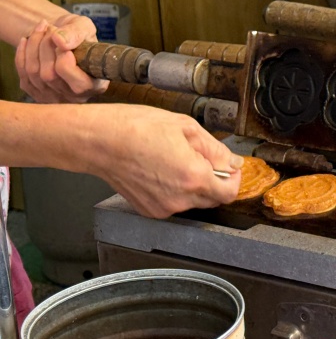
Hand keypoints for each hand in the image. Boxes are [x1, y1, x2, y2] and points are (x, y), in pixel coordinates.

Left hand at [15, 14, 108, 103]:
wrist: (65, 40)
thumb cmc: (79, 35)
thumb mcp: (84, 27)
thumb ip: (75, 33)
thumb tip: (59, 41)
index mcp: (95, 85)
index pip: (76, 81)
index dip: (64, 57)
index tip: (63, 40)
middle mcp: (75, 97)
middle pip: (49, 75)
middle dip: (45, 45)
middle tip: (50, 27)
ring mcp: (55, 98)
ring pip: (34, 73)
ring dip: (33, 46)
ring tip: (41, 30)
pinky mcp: (37, 94)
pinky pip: (23, 75)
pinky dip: (21, 54)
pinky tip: (27, 40)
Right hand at [87, 104, 242, 217]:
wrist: (99, 140)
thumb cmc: (137, 128)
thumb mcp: (186, 127)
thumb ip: (215, 149)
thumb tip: (234, 162)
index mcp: (193, 177)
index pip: (229, 193)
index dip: (234, 179)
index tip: (230, 167)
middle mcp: (180, 198)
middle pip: (213, 199)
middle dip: (215, 180)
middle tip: (201, 158)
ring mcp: (163, 208)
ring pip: (193, 202)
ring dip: (194, 185)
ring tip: (175, 160)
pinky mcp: (149, 210)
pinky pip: (174, 203)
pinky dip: (175, 191)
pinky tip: (162, 170)